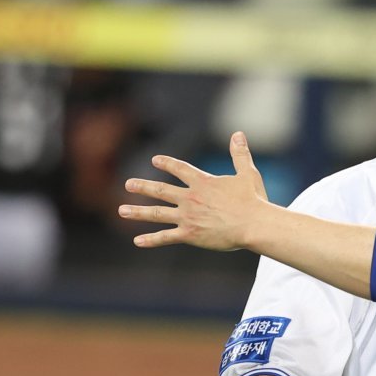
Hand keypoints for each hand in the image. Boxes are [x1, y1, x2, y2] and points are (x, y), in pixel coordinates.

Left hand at [118, 131, 269, 249]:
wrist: (253, 224)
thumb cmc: (253, 201)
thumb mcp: (248, 174)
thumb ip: (240, 154)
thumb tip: (238, 134)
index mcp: (203, 182)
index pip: (180, 169)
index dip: (167, 163)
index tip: (155, 160)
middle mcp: (190, 198)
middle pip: (161, 190)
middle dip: (143, 187)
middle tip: (128, 184)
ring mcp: (188, 217)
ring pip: (158, 213)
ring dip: (139, 211)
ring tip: (122, 210)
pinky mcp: (190, 234)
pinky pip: (166, 237)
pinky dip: (152, 239)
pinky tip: (138, 241)